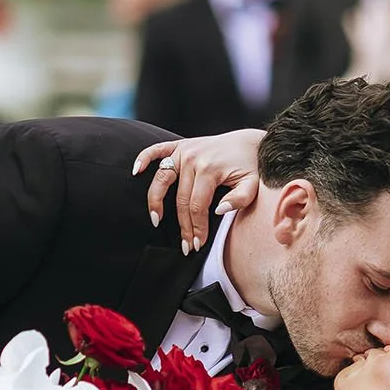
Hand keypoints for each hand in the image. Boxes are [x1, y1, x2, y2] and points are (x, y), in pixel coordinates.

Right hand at [132, 129, 264, 251]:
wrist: (251, 143)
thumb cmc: (252, 167)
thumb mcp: (253, 184)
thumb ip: (240, 199)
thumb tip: (219, 211)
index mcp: (210, 169)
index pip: (197, 206)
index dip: (196, 228)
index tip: (197, 244)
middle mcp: (193, 158)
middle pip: (180, 199)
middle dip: (183, 226)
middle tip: (186, 246)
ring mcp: (184, 150)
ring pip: (162, 180)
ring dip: (155, 201)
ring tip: (156, 220)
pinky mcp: (178, 145)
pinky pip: (155, 150)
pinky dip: (143, 159)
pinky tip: (135, 172)